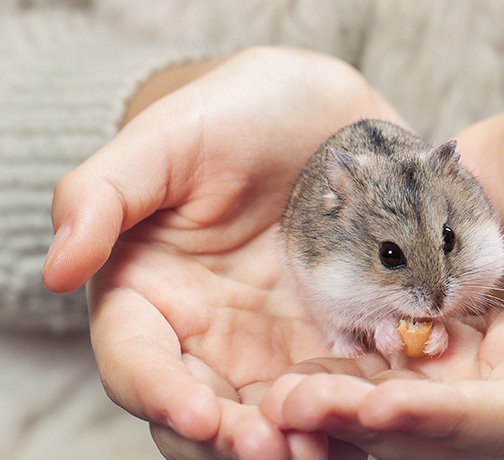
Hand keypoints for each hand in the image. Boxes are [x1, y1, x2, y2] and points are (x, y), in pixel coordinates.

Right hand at [43, 46, 404, 458]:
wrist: (318, 108)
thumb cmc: (231, 113)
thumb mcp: (166, 138)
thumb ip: (103, 195)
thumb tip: (59, 266)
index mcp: (153, 294)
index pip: (140, 362)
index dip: (163, 395)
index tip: (201, 416)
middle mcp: (212, 331)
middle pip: (211, 410)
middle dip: (239, 441)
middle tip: (278, 451)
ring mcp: (279, 340)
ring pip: (281, 413)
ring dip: (304, 439)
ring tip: (333, 448)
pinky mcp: (339, 335)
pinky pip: (348, 384)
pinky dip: (361, 407)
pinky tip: (387, 414)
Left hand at [262, 72, 503, 457]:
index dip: (450, 422)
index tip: (385, 411)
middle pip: (437, 423)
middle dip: (369, 422)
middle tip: (298, 408)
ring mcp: (457, 348)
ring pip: (394, 399)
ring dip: (337, 405)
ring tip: (276, 398)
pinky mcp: (418, 319)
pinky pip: (371, 355)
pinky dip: (332, 366)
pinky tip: (283, 363)